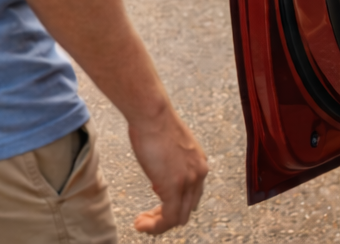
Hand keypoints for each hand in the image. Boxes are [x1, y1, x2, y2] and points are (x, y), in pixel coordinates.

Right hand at [128, 106, 208, 234]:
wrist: (152, 113)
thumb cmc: (154, 121)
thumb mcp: (168, 145)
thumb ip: (169, 163)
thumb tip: (160, 178)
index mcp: (199, 162)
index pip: (192, 193)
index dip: (174, 200)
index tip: (155, 198)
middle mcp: (199, 173)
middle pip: (188, 207)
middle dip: (167, 215)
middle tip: (148, 218)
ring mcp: (189, 181)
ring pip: (179, 217)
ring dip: (159, 224)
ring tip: (142, 224)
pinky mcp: (175, 187)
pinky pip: (169, 219)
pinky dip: (154, 226)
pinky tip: (140, 224)